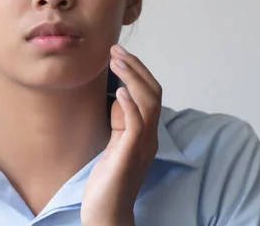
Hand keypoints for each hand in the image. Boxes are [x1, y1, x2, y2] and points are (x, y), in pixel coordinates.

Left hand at [81, 45, 161, 225]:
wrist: (106, 214)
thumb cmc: (108, 180)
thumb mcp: (113, 143)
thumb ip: (120, 121)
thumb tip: (116, 94)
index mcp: (146, 133)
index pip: (151, 94)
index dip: (138, 71)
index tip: (120, 54)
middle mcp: (150, 137)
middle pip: (153, 93)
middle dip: (136, 67)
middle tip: (116, 50)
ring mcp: (142, 146)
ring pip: (148, 103)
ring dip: (133, 78)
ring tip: (117, 61)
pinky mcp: (129, 155)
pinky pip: (136, 125)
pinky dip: (130, 104)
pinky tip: (118, 90)